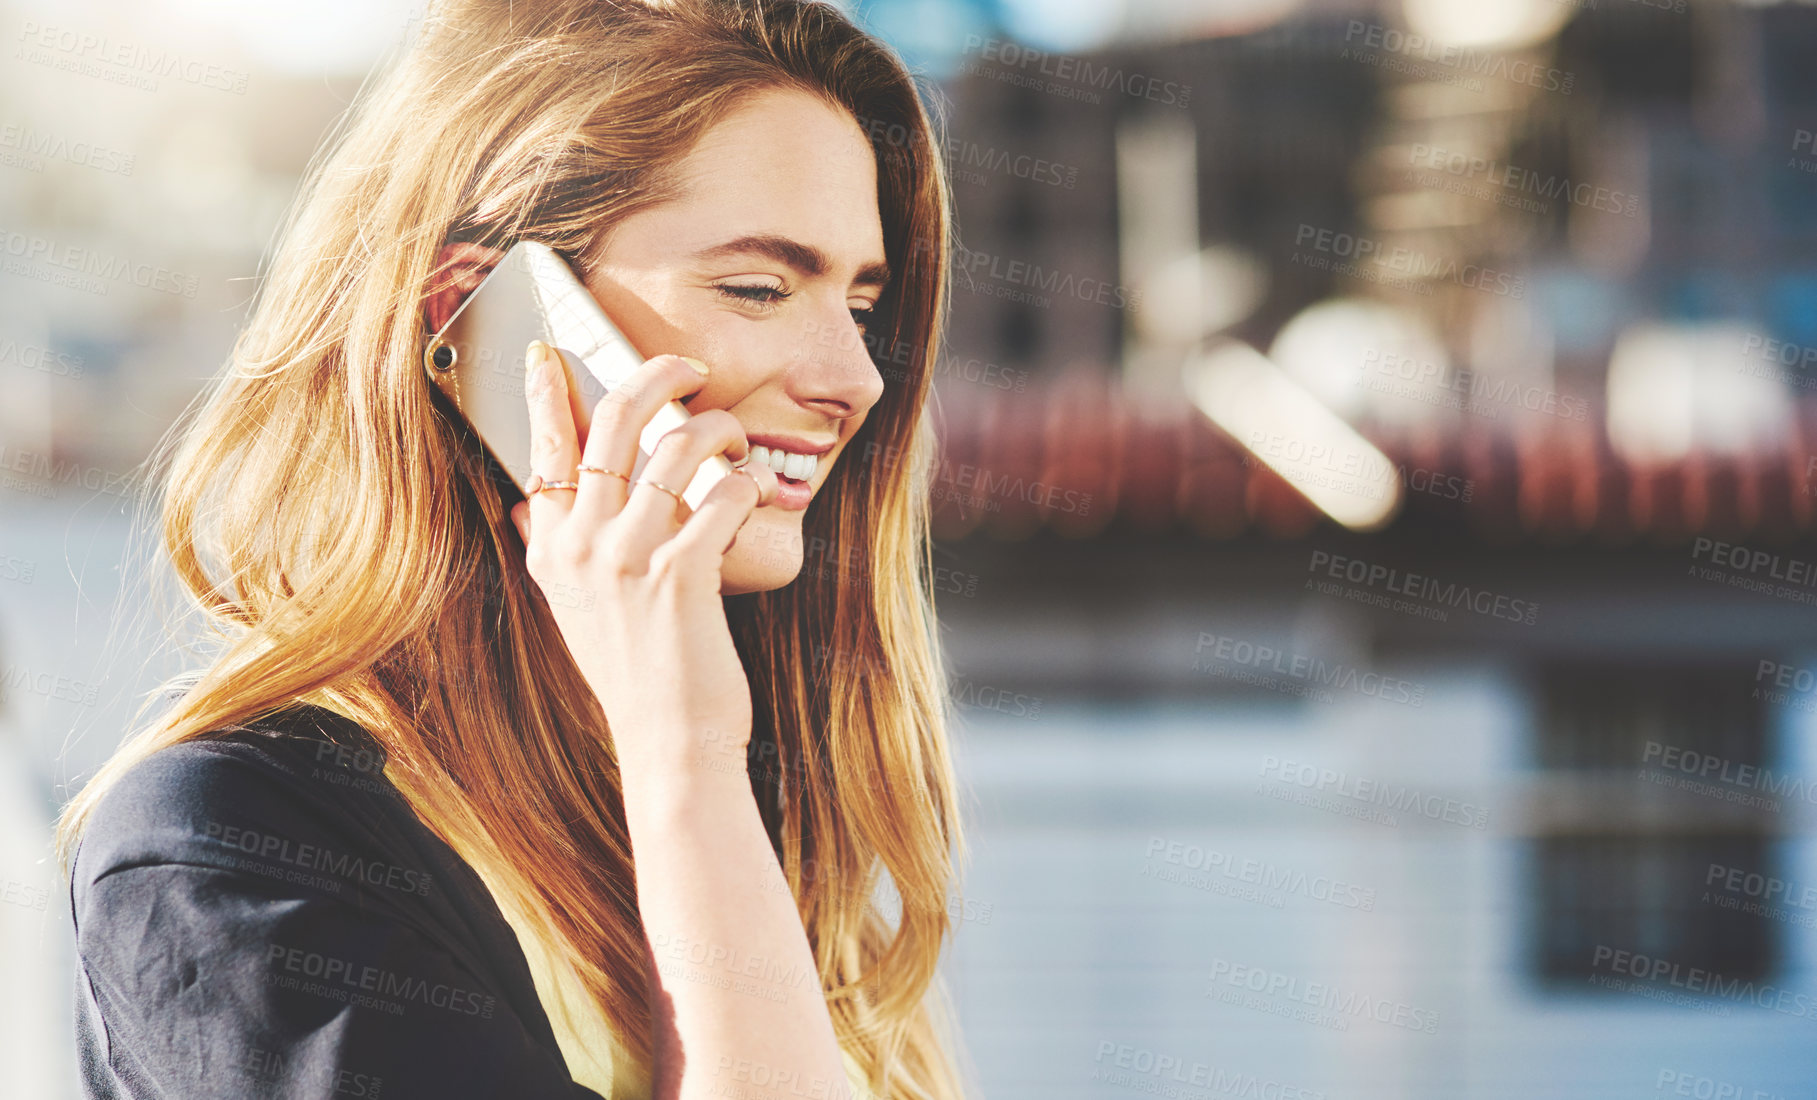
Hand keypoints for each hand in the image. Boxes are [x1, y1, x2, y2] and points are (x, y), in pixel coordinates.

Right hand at [507, 340, 780, 779]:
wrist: (670, 739)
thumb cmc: (634, 671)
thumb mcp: (572, 609)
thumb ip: (551, 551)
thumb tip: (524, 506)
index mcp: (551, 549)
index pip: (542, 447)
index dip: (546, 392)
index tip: (550, 353)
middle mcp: (582, 545)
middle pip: (612, 421)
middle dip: (655, 375)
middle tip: (687, 368)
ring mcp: (630, 557)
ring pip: (677, 445)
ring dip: (718, 429)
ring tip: (737, 442)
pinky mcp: (683, 573)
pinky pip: (722, 493)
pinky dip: (746, 481)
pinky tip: (756, 490)